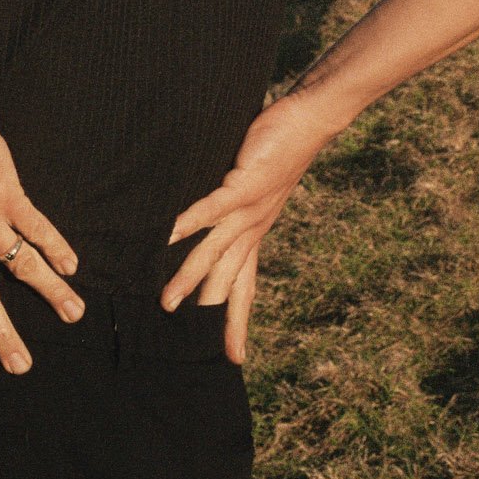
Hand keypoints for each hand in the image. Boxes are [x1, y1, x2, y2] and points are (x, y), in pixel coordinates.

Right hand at [160, 89, 333, 362]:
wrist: (310, 122)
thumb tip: (204, 221)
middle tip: (194, 349)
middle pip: (230, 283)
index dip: (238, 322)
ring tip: (167, 302)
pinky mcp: (243, 185)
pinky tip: (168, 234)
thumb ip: (230, 207)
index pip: (245, 287)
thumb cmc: (278, 149)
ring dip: (190, 279)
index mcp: (255, 234)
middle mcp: (253, 230)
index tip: (235, 357)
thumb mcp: (254, 188)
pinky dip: (190, 222)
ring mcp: (249, 210)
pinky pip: (211, 209)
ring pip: (215, 253)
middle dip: (212, 316)